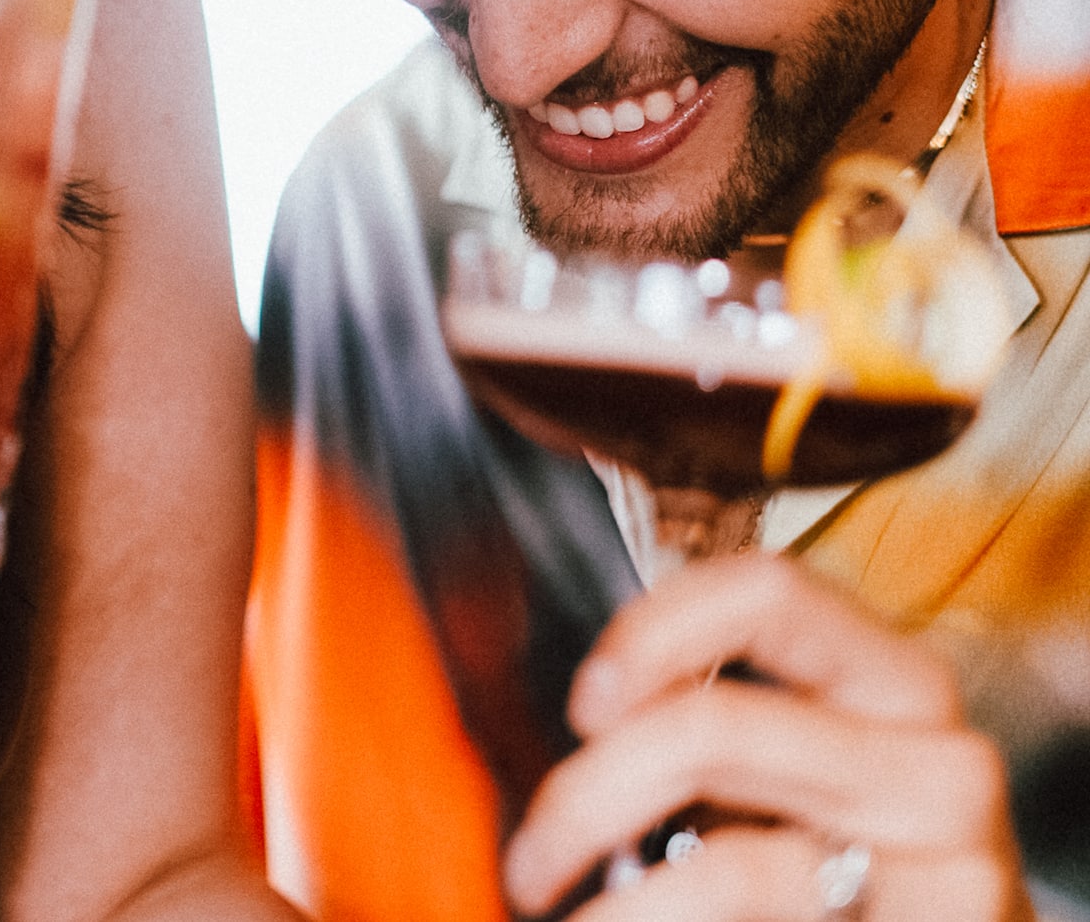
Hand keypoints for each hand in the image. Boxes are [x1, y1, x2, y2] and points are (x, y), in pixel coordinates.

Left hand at [503, 555, 1033, 921]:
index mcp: (890, 680)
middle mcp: (935, 755)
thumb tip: (588, 711)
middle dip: (595, 786)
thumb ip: (710, 722)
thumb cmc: (850, 866)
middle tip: (535, 844)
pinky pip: (749, 905)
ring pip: (730, 854)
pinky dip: (647, 918)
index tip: (587, 702)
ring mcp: (948, 858)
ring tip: (542, 893)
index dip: (659, 628)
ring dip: (614, 880)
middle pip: (720, 725)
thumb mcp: (788, 775)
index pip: (770, 594)